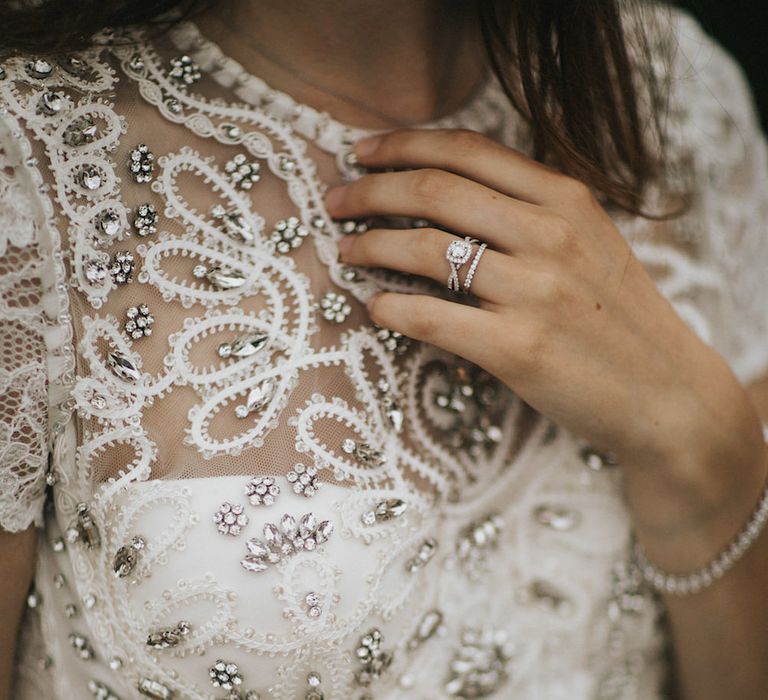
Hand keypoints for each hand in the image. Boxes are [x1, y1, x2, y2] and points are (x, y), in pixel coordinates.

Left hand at [324, 128, 756, 471]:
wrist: (666, 392)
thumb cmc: (618, 316)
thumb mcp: (590, 242)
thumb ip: (529, 211)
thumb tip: (445, 194)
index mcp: (566, 199)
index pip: (467, 150)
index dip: (403, 144)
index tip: (362, 152)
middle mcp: (549, 235)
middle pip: (435, 191)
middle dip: (371, 190)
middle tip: (336, 200)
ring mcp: (534, 292)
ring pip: (425, 249)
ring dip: (370, 246)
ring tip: (346, 250)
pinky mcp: (517, 349)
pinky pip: (430, 317)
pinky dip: (390, 308)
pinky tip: (374, 306)